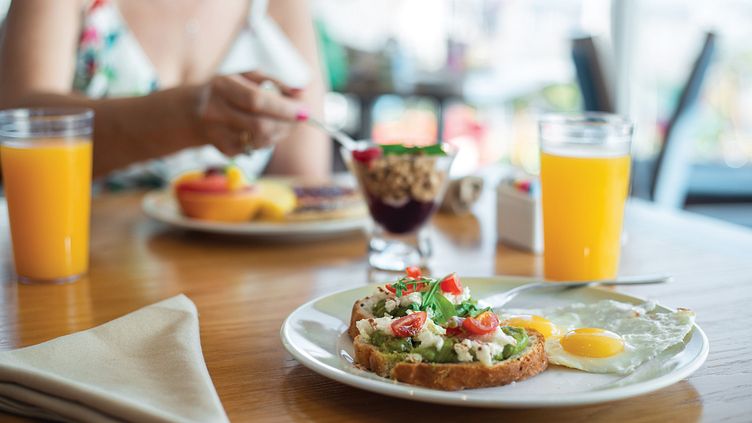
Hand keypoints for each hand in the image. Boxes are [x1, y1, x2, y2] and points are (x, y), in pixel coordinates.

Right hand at [193, 72, 308, 153]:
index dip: (284, 108)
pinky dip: (268, 141)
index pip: (256, 100)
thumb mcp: (249, 76)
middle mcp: (214, 110)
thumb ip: (276, 82)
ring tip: (283, 122)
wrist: (195, 110)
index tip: (305, 110)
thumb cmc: (230, 89)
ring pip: (260, 141)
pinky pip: (255, 149)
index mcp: (222, 84)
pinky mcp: (222, 149)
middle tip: (301, 118)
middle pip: (260, 125)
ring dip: (280, 133)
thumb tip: (302, 92)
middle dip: (287, 124)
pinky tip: (264, 130)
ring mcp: (216, 133)